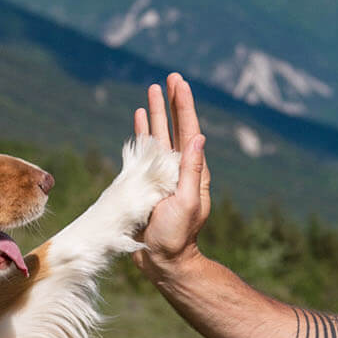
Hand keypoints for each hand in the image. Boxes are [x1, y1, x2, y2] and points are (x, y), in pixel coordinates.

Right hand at [131, 74, 209, 279]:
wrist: (163, 260)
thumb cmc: (177, 235)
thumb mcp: (188, 202)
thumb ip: (192, 171)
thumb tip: (198, 137)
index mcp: (192, 170)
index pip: (189, 130)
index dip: (184, 105)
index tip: (179, 83)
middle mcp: (178, 168)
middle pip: (174, 126)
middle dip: (171, 102)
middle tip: (168, 77)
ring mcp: (162, 174)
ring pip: (159, 135)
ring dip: (156, 113)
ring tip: (151, 90)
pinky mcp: (146, 182)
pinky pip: (143, 151)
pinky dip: (142, 133)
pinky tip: (140, 119)